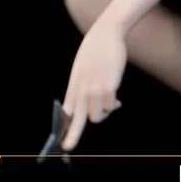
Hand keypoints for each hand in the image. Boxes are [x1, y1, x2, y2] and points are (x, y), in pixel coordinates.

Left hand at [61, 20, 126, 149]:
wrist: (105, 33)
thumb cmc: (95, 51)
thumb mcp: (81, 70)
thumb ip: (83, 88)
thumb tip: (93, 104)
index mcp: (73, 86)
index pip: (66, 112)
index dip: (64, 127)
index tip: (63, 141)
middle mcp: (82, 90)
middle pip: (76, 119)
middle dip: (72, 136)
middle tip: (68, 148)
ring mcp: (95, 89)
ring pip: (98, 116)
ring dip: (105, 113)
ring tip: (111, 103)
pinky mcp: (109, 86)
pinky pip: (111, 106)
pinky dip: (114, 105)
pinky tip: (117, 99)